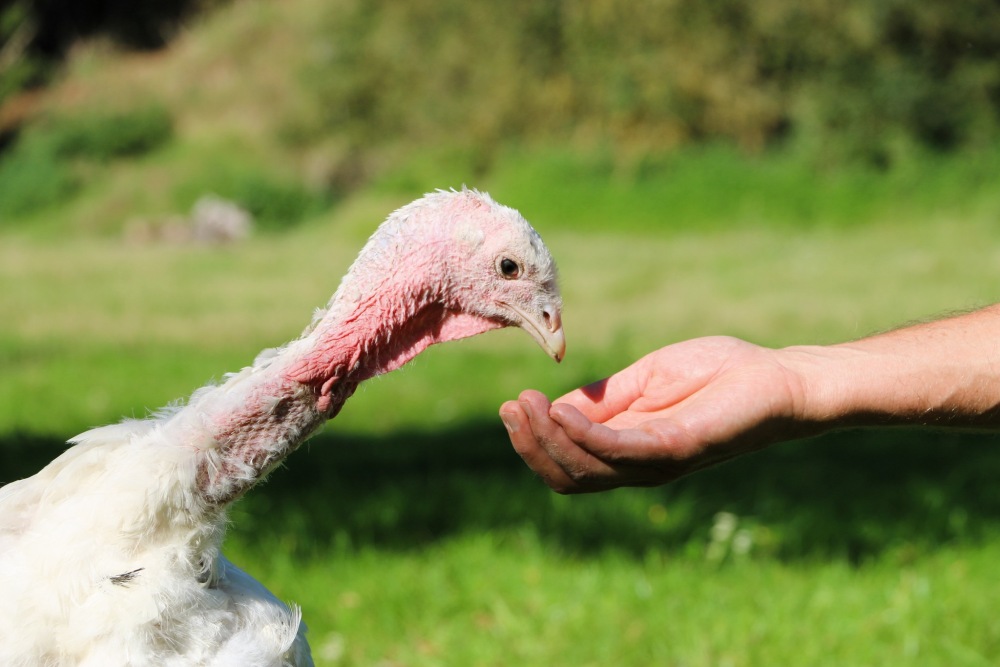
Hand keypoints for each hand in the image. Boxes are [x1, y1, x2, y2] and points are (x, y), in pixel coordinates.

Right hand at [499, 336, 810, 492]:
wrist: (779, 377)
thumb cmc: (719, 374)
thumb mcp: (647, 379)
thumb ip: (605, 397)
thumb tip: (556, 407)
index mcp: (628, 447)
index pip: (567, 463)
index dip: (532, 439)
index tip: (511, 405)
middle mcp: (638, 465)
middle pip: (567, 477)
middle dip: (531, 445)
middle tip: (512, 407)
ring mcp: (656, 461)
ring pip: (584, 470)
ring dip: (548, 439)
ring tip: (527, 404)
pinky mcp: (675, 448)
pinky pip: (617, 450)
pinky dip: (582, 434)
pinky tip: (561, 410)